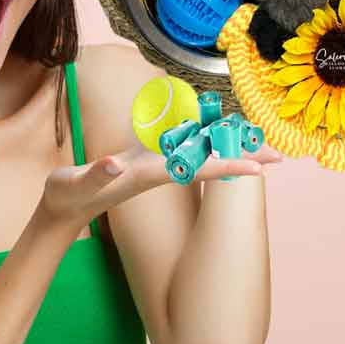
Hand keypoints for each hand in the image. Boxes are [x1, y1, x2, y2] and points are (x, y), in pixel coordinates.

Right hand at [39, 143, 283, 232]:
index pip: (195, 168)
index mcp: (148, 174)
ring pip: (198, 155)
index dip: (227, 164)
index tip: (259, 167)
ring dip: (228, 148)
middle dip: (242, 158)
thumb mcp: (77, 184)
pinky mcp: (146, 164)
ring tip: (260, 142)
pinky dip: (203, 139)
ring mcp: (154, 168)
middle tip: (280, 157)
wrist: (64, 210)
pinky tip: (216, 133)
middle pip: (207, 162)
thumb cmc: (69, 196)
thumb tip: (113, 164)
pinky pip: (183, 149)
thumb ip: (96, 174)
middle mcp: (158, 172)